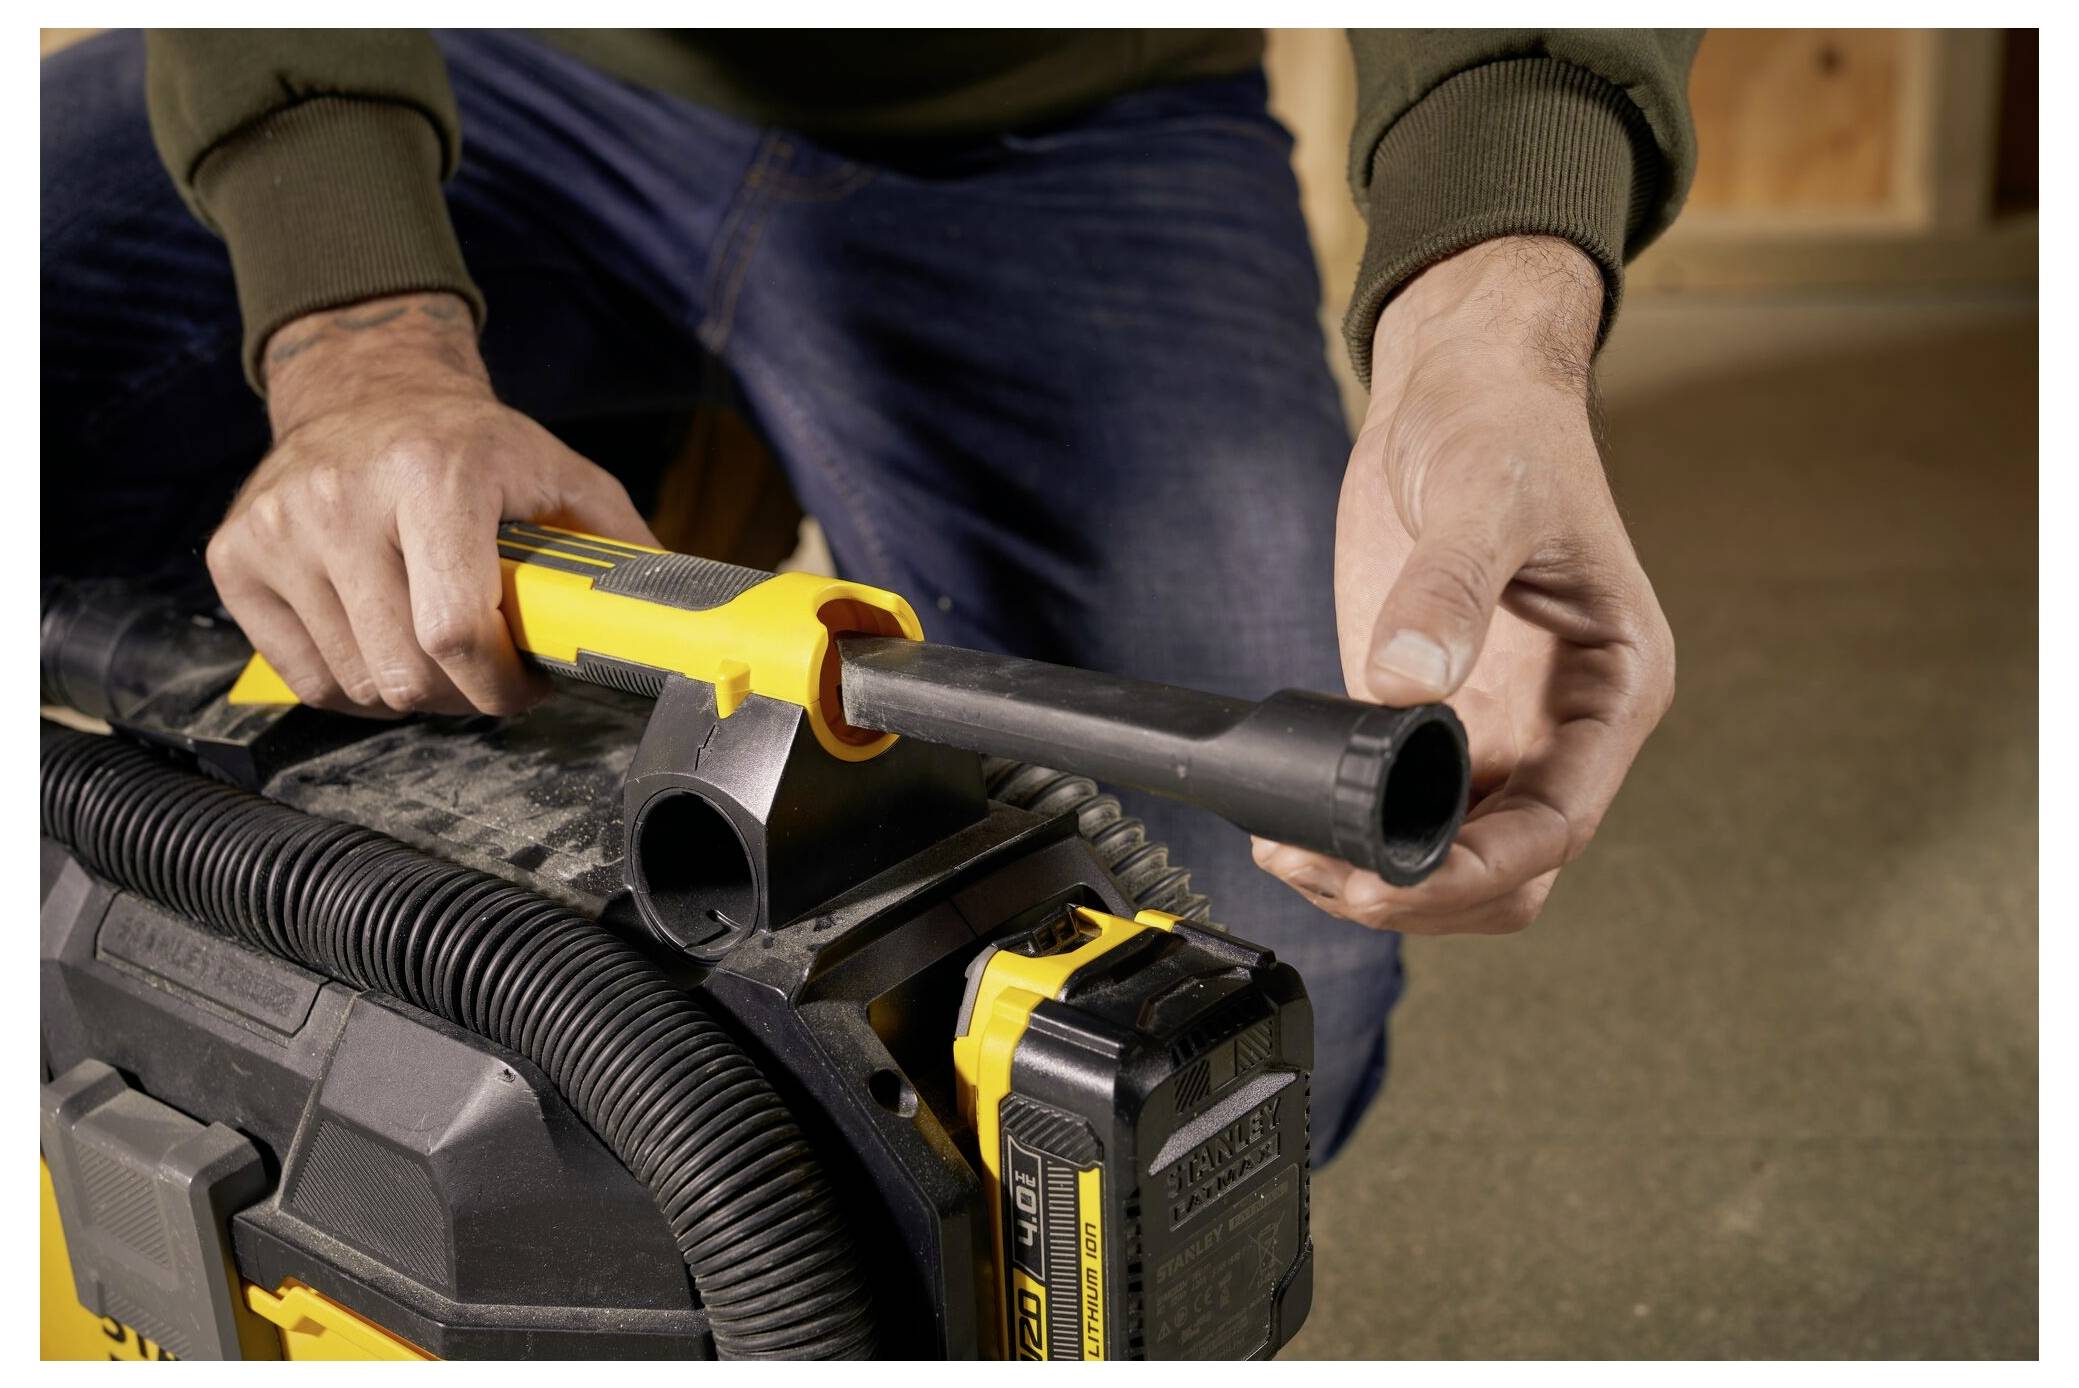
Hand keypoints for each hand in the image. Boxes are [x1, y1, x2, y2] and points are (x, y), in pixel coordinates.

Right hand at [207, 292, 656, 716]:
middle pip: (403, 671)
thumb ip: (618, 547)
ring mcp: (279, 527)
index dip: (499, 685)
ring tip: (439, 654)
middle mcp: (343, 495)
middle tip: (488, 675)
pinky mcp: (235, 555)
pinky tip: (384, 646)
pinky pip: (302, 676)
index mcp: (433, 472)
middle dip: (462, 696)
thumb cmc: (476, 446)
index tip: (525, 684)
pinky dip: (352, 685)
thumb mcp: (563, 474)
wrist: (367, 388)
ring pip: (354, 684)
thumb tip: (670, 619)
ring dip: (410, 692)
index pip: (454, 630)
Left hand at [1254, 237, 1674, 933]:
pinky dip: (1349, 830)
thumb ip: (1450, 592)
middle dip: (1423, 891)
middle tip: (1326, 873)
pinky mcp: (1425, 713)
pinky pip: (1398, 805)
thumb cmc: (1507, 426)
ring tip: (1292, 854)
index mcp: (1613, 689)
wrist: (1458, 381)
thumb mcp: (1486, 497)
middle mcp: (1560, 727)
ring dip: (1380, 873)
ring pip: (1452, 853)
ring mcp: (1492, 727)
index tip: (1391, 876)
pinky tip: (1288, 820)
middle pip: (1509, 867)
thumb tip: (1406, 685)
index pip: (1561, 823)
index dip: (1478, 869)